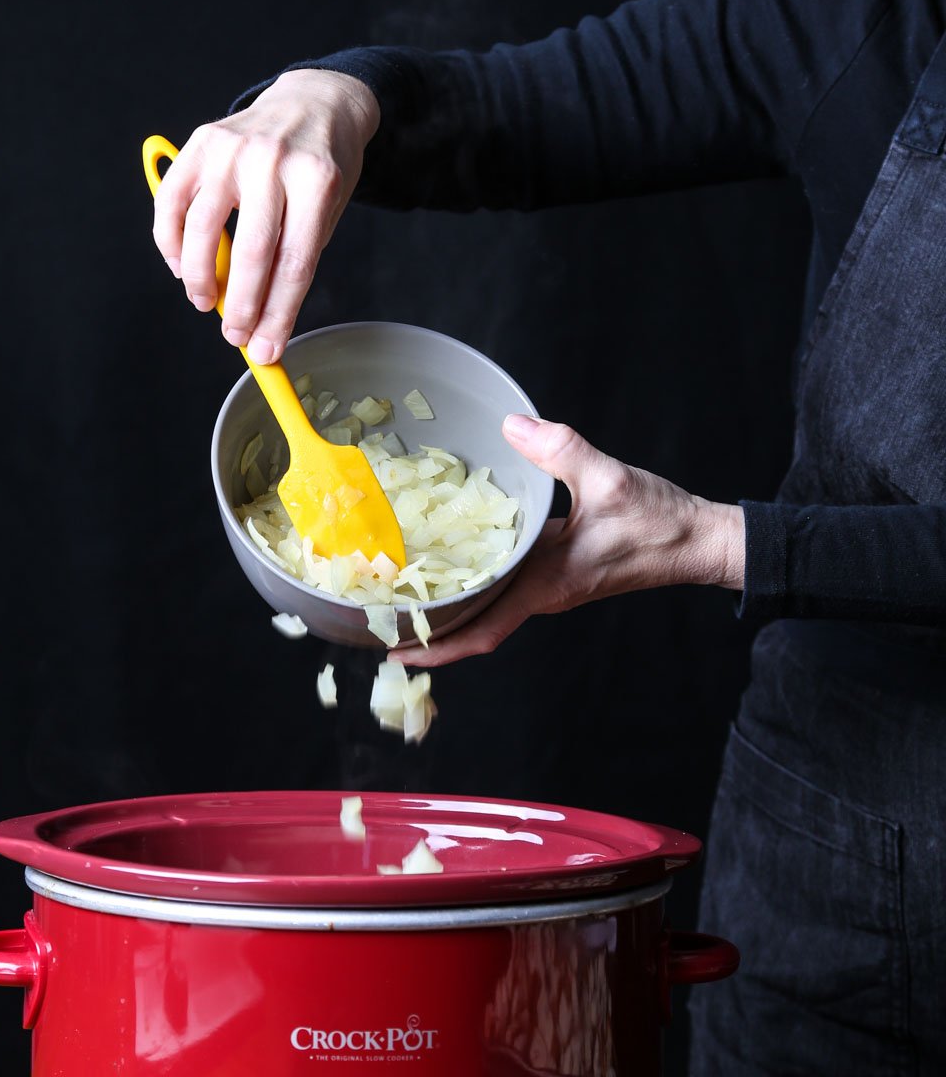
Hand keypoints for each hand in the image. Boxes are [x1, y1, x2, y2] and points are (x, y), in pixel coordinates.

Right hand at [150, 69, 379, 364]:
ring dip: (198, 278)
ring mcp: (232, 147)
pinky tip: (180, 265)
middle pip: (250, 252)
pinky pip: (172, 202)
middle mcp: (273, 160)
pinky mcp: (201, 142)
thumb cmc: (323, 166)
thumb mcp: (328, 210)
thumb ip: (294, 258)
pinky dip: (171, 241)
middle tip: (235, 336)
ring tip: (204, 301)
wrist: (314, 102)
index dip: (278, 315)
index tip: (266, 349)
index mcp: (317, 180)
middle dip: (240, 306)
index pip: (294, 264)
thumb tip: (260, 320)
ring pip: (202, 229)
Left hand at [391, 415, 744, 667]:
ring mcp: (549, 586)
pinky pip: (505, 589)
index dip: (438, 647)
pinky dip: (475, 585)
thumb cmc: (659, 522)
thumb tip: (514, 425)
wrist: (698, 541)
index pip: (482, 631)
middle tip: (379, 624)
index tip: (396, 651)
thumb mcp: (609, 479)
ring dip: (449, 610)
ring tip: (401, 597)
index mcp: (547, 585)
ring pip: (488, 609)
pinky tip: (452, 560)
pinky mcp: (557, 573)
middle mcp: (542, 594)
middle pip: (474, 627)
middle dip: (429, 633)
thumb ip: (560, 450)